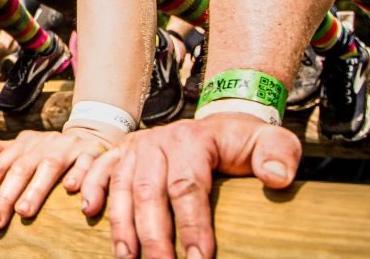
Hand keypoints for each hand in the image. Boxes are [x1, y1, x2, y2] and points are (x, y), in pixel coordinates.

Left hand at [0, 127, 116, 228]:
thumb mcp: (22, 146)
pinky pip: (86, 164)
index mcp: (24, 144)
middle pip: (21, 169)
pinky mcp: (92, 153)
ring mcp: (68, 147)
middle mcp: (43, 144)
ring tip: (23, 211)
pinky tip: (71, 190)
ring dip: (36, 189)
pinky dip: (79, 175)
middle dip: (5, 196)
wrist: (92, 133)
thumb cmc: (50, 149)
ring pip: (50, 167)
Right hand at [78, 115, 300, 258]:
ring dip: (121, 225)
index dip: (193, 225)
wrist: (221, 123)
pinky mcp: (123, 153)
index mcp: (194, 140)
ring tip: (126, 258)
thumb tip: (277, 178)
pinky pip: (102, 169)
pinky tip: (89, 211)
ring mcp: (138, 146)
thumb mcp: (272, 140)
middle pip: (150, 191)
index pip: (189, 186)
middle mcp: (159, 141)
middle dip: (154, 236)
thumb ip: (279, 154)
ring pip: (123, 186)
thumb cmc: (245, 142)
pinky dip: (92, 188)